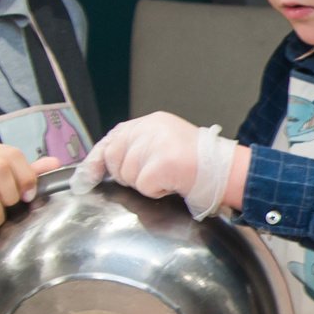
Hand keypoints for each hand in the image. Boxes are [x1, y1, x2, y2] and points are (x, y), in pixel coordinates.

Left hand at [74, 112, 243, 218]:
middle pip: (113, 157)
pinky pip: (143, 186)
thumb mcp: (167, 145)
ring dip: (144, 184)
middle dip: (126, 174)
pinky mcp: (161, 164)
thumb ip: (139, 148)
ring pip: (126, 174)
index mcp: (151, 122)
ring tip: (168, 178)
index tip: (84, 177)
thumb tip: (104, 165)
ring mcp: (155, 145)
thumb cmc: (202, 164)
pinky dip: (156, 191)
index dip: (96, 159)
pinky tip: (172, 184)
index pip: (112, 138)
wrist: (229, 170)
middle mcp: (150, 128)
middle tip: (154, 176)